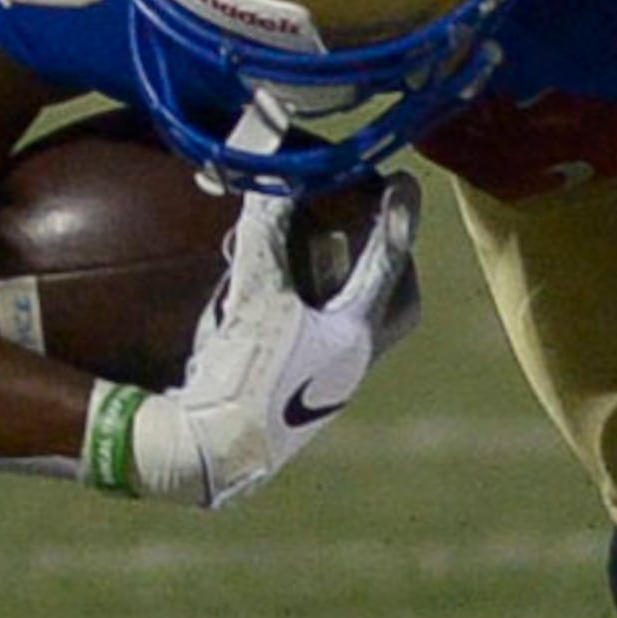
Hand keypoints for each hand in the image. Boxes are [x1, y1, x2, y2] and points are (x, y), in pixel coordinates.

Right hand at [107, 172, 420, 507]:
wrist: (211, 454)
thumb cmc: (242, 374)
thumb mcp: (255, 292)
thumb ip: (266, 229)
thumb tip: (272, 163)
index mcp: (354, 337)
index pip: (386, 262)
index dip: (395, 216)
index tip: (405, 181)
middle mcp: (349, 364)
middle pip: (392, 307)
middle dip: (385, 265)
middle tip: (375, 231)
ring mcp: (321, 385)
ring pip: (348, 323)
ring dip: (328, 283)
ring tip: (299, 250)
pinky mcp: (289, 397)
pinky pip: (309, 342)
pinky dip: (293, 310)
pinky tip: (253, 300)